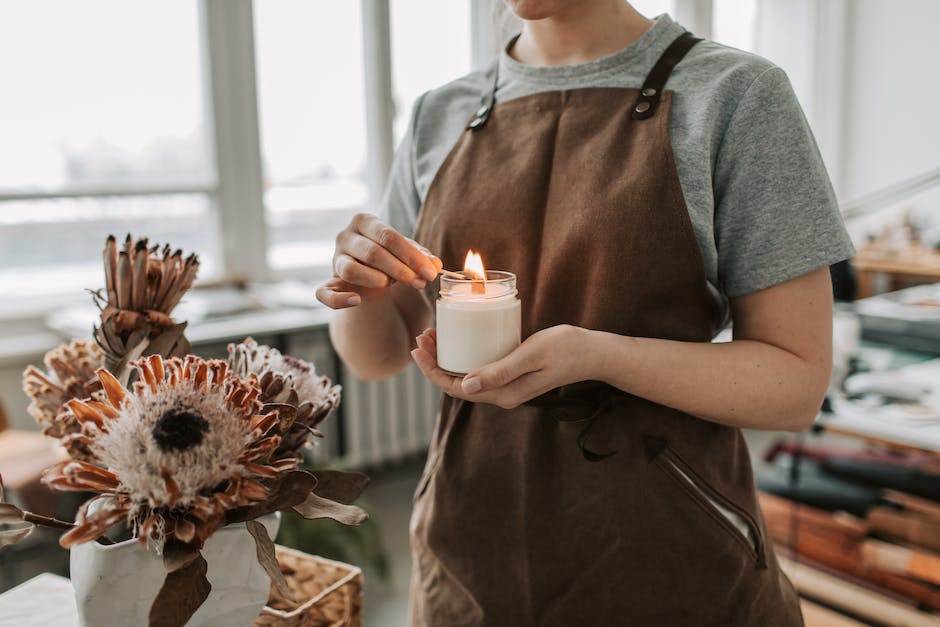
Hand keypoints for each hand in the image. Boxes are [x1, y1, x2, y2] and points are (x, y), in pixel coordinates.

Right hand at [316, 213, 442, 308]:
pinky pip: (324, 293)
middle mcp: (345, 236)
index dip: (412, 256)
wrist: (368, 274)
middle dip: (401, 270)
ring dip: (377, 280)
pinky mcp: (326, 283)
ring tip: (392, 284)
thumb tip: (435, 265)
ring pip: (351, 270)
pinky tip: (357, 301)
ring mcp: (334, 260)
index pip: (389, 236)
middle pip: (373, 253)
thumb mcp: (406, 252)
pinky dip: (339, 300)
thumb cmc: (390, 256)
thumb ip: (420, 256)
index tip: (431, 273)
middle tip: (420, 283)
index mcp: (365, 221)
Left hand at [411, 325, 595, 408]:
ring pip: (466, 375)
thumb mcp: (531, 356)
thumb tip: (465, 386)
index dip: (432, 369)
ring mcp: (506, 386)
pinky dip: (464, 354)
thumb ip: (500, 371)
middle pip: (456, 382)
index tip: (420, 346)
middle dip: (435, 361)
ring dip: (447, 357)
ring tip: (434, 335)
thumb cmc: (565, 349)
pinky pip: (479, 368)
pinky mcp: (511, 375)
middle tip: (423, 335)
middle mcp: (501, 394)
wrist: (592, 353)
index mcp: (503, 394)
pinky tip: (459, 339)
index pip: (455, 387)